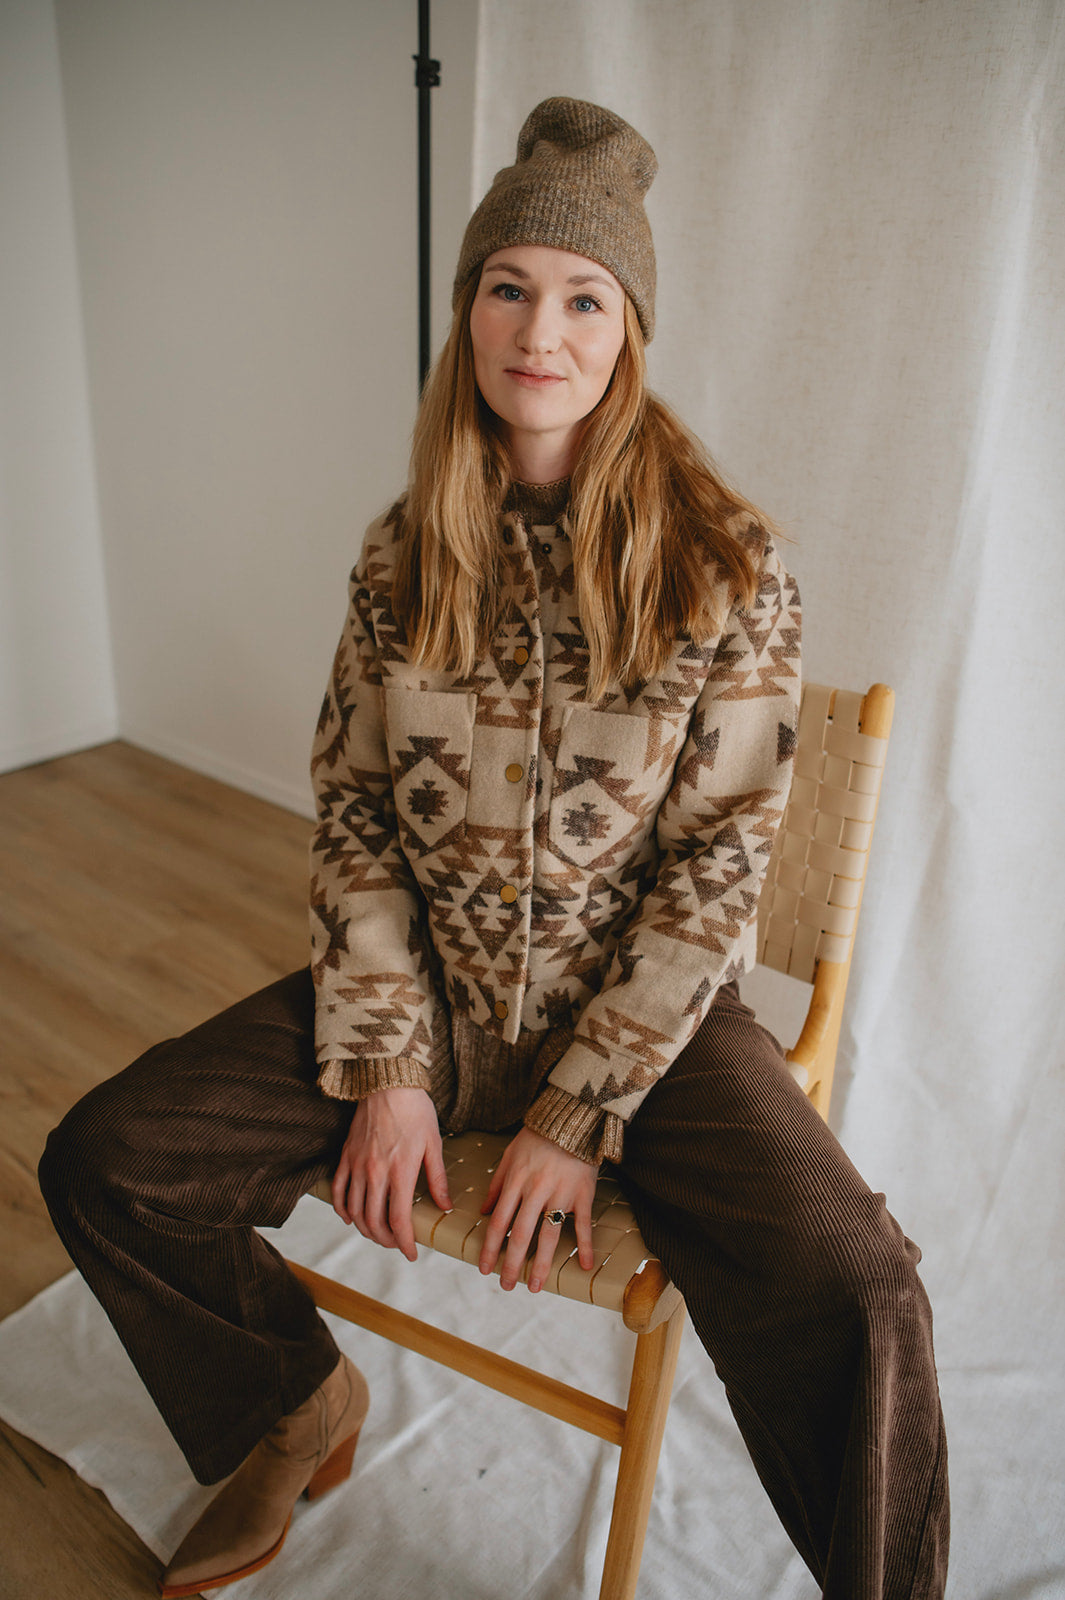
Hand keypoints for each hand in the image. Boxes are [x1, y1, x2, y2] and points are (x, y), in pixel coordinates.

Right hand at [331, 1086, 450, 1260]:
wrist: (388, 1082)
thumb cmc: (415, 1110)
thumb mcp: (434, 1144)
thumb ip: (437, 1178)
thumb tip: (444, 1206)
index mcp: (400, 1171)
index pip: (399, 1220)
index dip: (405, 1243)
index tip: (412, 1253)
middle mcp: (375, 1172)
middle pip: (374, 1221)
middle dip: (385, 1240)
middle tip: (396, 1244)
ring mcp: (357, 1165)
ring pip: (354, 1210)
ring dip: (365, 1229)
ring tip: (377, 1233)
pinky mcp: (346, 1156)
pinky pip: (337, 1190)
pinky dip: (342, 1209)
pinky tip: (350, 1217)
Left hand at [478, 1127, 598, 1292]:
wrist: (571, 1118)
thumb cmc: (537, 1137)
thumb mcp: (509, 1156)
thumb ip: (496, 1185)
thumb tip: (482, 1213)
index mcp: (516, 1182)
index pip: (499, 1223)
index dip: (490, 1248)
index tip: (484, 1268)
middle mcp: (536, 1191)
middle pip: (521, 1235)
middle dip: (512, 1264)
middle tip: (506, 1286)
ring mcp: (561, 1194)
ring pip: (549, 1236)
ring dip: (541, 1264)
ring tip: (535, 1286)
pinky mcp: (583, 1194)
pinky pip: (583, 1225)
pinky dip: (585, 1246)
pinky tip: (585, 1266)